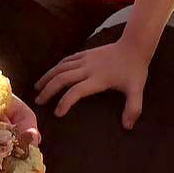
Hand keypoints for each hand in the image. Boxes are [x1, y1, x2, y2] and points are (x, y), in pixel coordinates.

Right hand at [33, 39, 149, 125]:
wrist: (135, 45)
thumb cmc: (135, 69)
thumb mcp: (137, 90)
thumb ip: (133, 108)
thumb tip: (128, 127)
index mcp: (98, 79)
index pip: (77, 91)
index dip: (65, 102)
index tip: (57, 113)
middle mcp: (88, 68)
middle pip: (62, 78)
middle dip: (48, 90)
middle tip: (38, 101)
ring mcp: (85, 59)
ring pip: (60, 67)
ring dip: (47, 77)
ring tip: (37, 88)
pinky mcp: (85, 53)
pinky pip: (66, 60)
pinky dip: (56, 67)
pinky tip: (50, 73)